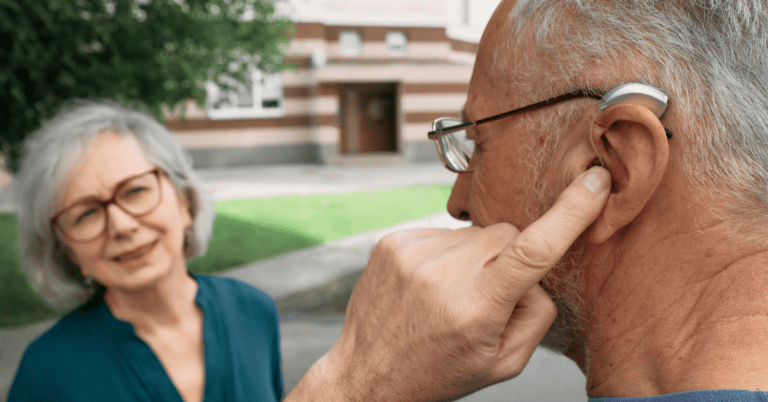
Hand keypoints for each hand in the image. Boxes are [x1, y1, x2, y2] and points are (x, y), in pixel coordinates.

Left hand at [286, 167, 610, 401]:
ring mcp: (413, 253)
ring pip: (474, 233)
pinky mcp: (394, 241)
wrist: (368, 371)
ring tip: (451, 294)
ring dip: (474, 257)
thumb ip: (536, 315)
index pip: (533, 250)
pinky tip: (430, 284)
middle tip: (488, 295)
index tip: (595, 182)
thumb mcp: (503, 362)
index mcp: (476, 308)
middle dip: (510, 257)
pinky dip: (446, 255)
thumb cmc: (439, 371)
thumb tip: (539, 271)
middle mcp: (443, 274)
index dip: (571, 212)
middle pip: (506, 234)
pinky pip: (444, 232)